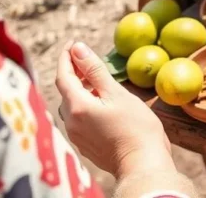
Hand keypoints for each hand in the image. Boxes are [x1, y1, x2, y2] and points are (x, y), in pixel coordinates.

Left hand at [55, 42, 175, 179]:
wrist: (143, 163)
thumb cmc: (135, 126)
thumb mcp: (116, 93)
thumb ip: (95, 70)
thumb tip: (77, 49)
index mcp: (77, 106)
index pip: (63, 75)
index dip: (66, 57)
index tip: (73, 43)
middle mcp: (71, 122)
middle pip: (66, 90)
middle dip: (74, 72)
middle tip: (87, 58)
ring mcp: (77, 136)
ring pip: (72, 105)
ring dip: (80, 89)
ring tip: (96, 80)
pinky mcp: (86, 144)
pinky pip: (79, 118)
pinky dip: (85, 105)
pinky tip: (101, 103)